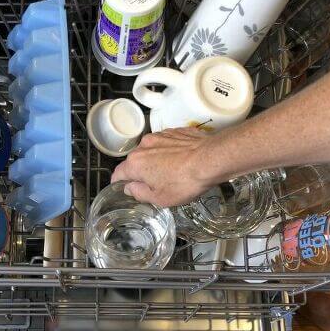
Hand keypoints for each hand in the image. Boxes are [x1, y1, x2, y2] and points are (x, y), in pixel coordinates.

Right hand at [110, 127, 225, 206]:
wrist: (211, 159)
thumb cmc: (186, 180)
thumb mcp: (160, 198)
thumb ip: (139, 193)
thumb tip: (131, 188)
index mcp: (136, 163)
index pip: (118, 173)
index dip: (119, 182)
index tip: (122, 186)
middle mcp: (144, 145)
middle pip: (136, 161)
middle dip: (142, 172)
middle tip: (155, 184)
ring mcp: (160, 136)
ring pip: (151, 151)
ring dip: (156, 160)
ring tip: (172, 172)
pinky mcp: (175, 132)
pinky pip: (166, 143)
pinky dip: (170, 152)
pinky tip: (181, 162)